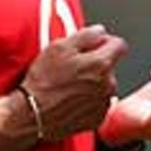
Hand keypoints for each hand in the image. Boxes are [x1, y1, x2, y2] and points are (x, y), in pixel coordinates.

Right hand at [19, 24, 128, 140]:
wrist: (31, 115)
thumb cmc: (43, 82)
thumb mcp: (59, 47)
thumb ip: (86, 35)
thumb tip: (99, 31)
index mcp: (101, 64)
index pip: (119, 45)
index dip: (105, 41)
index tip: (95, 44)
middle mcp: (108, 84)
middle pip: (110, 66)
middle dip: (96, 63)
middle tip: (73, 66)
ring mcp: (103, 103)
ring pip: (104, 85)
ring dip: (93, 82)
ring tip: (69, 85)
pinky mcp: (96, 119)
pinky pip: (98, 103)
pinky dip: (89, 99)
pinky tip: (71, 99)